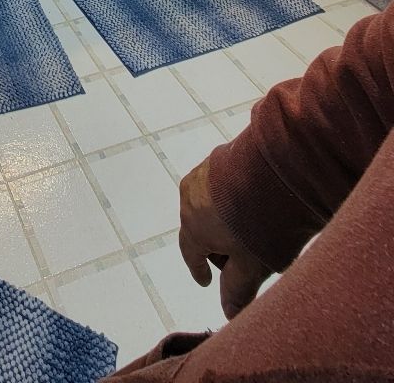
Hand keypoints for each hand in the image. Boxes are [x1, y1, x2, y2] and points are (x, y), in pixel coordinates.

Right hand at [178, 157, 272, 319]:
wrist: (278, 168)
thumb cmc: (262, 223)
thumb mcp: (253, 266)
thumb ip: (237, 290)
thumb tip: (228, 313)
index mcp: (193, 226)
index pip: (190, 253)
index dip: (199, 269)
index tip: (206, 281)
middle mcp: (191, 196)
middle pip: (200, 227)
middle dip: (216, 244)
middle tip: (239, 257)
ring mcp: (205, 172)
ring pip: (211, 203)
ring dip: (225, 218)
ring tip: (250, 228)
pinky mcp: (221, 155)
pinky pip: (222, 184)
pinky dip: (233, 197)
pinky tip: (254, 203)